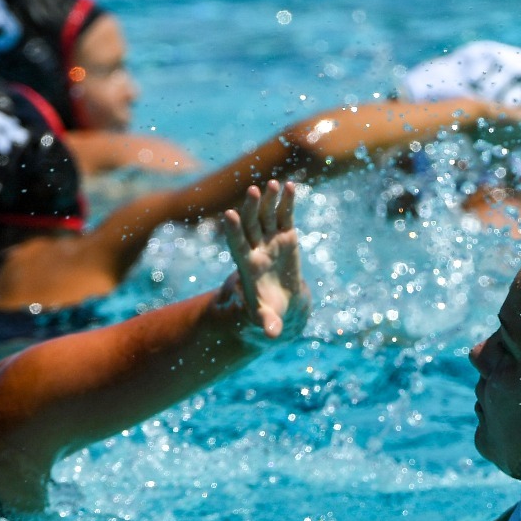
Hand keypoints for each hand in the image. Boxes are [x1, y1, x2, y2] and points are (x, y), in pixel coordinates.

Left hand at [220, 180, 309, 341]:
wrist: (282, 302)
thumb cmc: (270, 312)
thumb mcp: (267, 319)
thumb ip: (268, 324)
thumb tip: (271, 335)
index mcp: (247, 266)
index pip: (237, 245)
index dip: (234, 231)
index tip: (230, 215)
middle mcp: (255, 248)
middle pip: (251, 225)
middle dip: (252, 209)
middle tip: (253, 192)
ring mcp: (269, 240)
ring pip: (266, 216)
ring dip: (269, 200)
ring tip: (272, 185)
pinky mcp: (285, 236)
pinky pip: (285, 216)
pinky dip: (287, 202)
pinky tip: (291, 186)